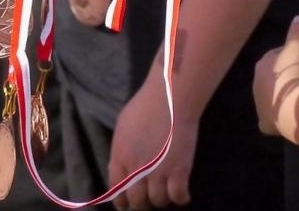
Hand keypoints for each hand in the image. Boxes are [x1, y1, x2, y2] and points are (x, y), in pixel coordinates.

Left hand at [110, 72, 197, 208]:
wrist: (169, 99)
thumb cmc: (144, 106)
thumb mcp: (122, 127)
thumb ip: (119, 151)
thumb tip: (116, 169)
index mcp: (120, 158)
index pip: (117, 191)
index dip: (123, 202)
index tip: (128, 203)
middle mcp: (137, 170)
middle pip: (137, 201)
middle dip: (143, 203)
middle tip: (150, 197)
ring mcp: (158, 172)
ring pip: (158, 201)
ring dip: (162, 198)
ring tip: (167, 190)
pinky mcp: (179, 171)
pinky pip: (178, 197)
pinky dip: (181, 198)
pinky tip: (182, 193)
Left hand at [253, 16, 298, 135]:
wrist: (292, 105)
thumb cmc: (292, 73)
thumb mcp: (297, 48)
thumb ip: (297, 32)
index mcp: (262, 66)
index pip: (274, 57)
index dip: (287, 58)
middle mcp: (256, 85)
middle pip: (270, 79)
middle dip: (281, 78)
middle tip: (298, 79)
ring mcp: (260, 105)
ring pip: (269, 99)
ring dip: (278, 97)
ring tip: (294, 98)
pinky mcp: (265, 123)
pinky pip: (269, 121)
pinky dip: (274, 120)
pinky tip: (282, 120)